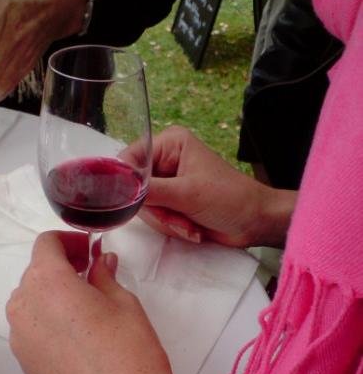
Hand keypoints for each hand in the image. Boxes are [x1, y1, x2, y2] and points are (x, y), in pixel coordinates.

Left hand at [6, 231, 205, 373]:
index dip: (68, 241)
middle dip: (60, 267)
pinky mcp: (25, 366)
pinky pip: (29, 329)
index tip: (89, 249)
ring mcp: (20, 340)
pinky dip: (46, 319)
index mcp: (47, 284)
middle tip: (91, 273)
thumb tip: (99, 262)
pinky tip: (76, 333)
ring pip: (28, 302)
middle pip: (34, 273)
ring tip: (84, 304)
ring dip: (51, 293)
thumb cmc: (131, 353)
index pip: (45, 245)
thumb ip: (103, 276)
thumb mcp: (124, 304)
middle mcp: (24, 309)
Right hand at [141, 126, 296, 247]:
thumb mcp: (187, 193)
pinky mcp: (171, 204)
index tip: (135, 202)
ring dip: (167, 222)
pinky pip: (156, 219)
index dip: (126, 182)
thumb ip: (149, 191)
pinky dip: (172, 227)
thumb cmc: (229, 199)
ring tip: (190, 224)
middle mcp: (164, 161)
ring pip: (144, 208)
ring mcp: (167, 184)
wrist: (255, 223)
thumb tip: (118, 191)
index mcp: (169, 143)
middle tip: (178, 216)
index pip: (128, 159)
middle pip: (134, 188)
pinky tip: (192, 229)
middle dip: (157, 210)